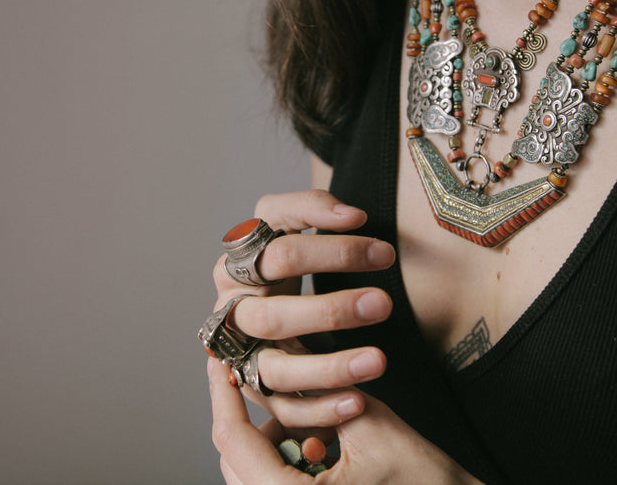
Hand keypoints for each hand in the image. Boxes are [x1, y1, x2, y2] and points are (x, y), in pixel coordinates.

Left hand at [208, 358, 482, 483]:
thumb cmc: (426, 483)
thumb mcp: (370, 425)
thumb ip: (322, 395)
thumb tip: (284, 358)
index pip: (233, 440)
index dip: (223, 394)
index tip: (219, 362)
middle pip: (237, 460)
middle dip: (248, 417)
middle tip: (258, 377)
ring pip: (254, 474)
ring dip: (270, 441)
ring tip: (301, 414)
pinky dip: (286, 462)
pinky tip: (317, 443)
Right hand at [211, 189, 395, 426]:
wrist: (258, 295)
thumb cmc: (279, 257)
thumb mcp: (286, 222)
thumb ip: (313, 208)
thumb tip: (352, 216)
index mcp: (236, 266)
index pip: (280, 255)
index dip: (332, 252)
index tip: (384, 253)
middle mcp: (232, 314)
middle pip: (272, 318)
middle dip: (330, 311)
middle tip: (384, 304)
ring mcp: (240, 358)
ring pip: (276, 371)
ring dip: (329, 368)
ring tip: (378, 361)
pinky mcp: (256, 392)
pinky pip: (285, 409)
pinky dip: (322, 408)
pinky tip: (360, 401)